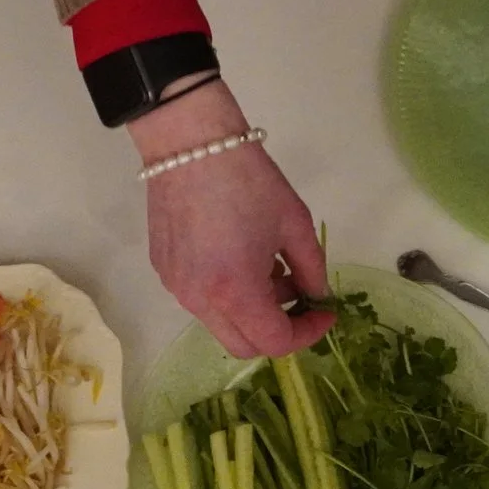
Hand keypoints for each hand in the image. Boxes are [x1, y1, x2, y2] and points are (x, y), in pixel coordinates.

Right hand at [131, 80, 334, 359]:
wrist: (191, 143)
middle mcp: (199, 301)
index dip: (307, 334)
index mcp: (235, 292)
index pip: (274, 343)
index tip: (324, 312)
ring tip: (270, 268)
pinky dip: (227, 293)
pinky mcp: (163, 270)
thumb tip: (317, 294)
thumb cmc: (249, 180)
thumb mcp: (294, 223)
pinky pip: (201, 299)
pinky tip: (239, 255)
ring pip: (221, 322)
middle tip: (300, 297)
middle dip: (278, 329)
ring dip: (253, 309)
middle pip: (244, 344)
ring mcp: (176, 288)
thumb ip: (312, 268)